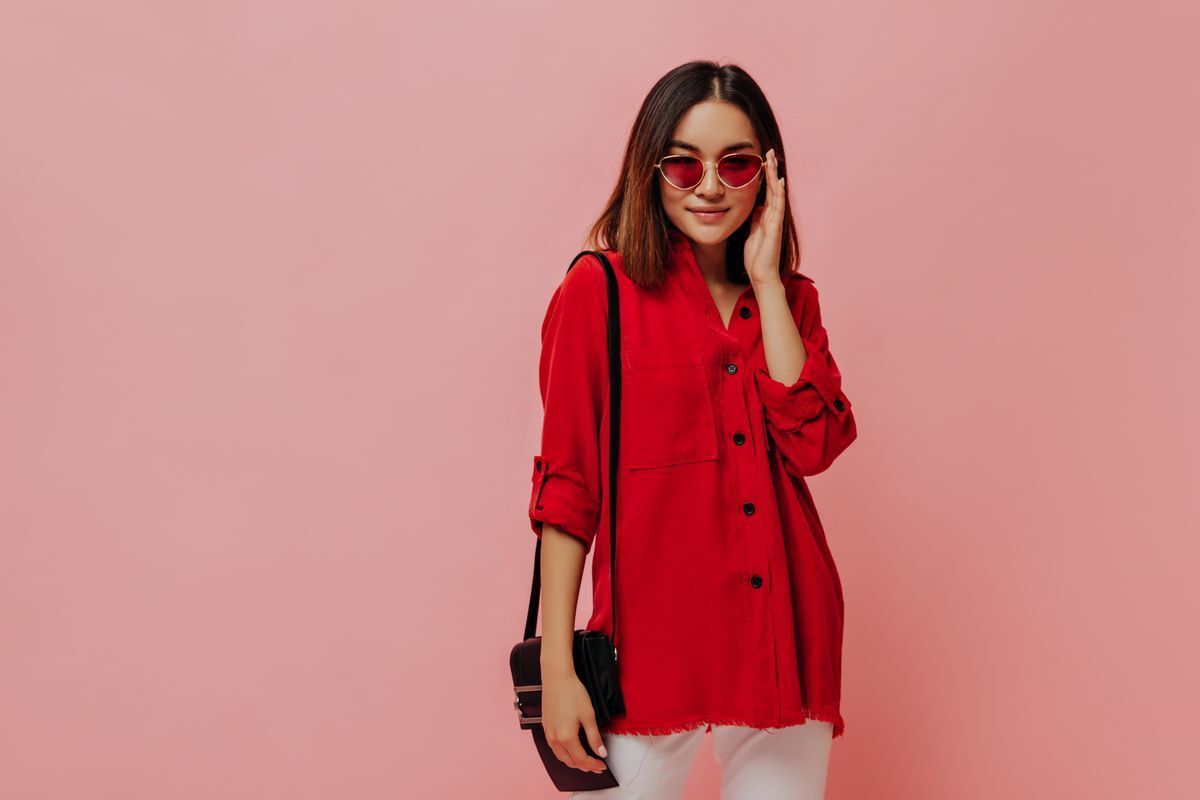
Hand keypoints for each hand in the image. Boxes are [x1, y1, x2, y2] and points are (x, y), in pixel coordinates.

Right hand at [541, 672, 608, 773]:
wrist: (556, 678)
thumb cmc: (572, 692)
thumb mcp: (588, 716)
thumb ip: (594, 737)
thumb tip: (601, 752)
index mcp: (566, 737)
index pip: (581, 760)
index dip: (593, 765)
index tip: (602, 765)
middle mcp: (554, 739)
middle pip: (570, 762)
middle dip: (584, 767)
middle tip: (596, 767)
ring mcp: (548, 733)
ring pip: (560, 756)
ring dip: (573, 762)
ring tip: (585, 761)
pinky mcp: (546, 727)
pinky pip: (554, 747)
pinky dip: (564, 753)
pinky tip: (571, 749)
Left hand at [744, 148, 786, 287]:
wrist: (761, 275)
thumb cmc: (756, 257)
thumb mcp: (752, 233)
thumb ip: (755, 219)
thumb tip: (756, 206)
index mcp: (766, 216)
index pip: (767, 191)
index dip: (765, 176)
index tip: (762, 160)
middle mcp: (773, 216)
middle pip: (773, 188)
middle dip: (771, 170)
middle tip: (769, 151)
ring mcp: (775, 221)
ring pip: (776, 193)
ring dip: (774, 176)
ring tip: (773, 159)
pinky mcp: (775, 228)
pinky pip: (777, 207)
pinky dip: (778, 193)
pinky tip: (779, 181)